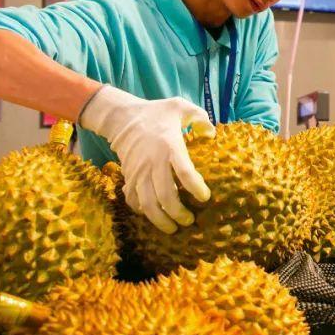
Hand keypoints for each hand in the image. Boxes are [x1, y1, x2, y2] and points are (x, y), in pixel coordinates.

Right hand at [80, 85, 214, 232]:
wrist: (122, 117)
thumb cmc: (157, 113)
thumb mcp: (180, 107)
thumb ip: (199, 117)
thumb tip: (212, 133)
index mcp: (169, 146)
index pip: (184, 172)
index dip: (196, 187)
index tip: (205, 197)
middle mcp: (153, 162)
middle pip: (165, 195)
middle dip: (178, 212)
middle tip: (189, 221)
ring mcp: (139, 172)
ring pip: (147, 203)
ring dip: (160, 219)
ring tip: (173, 228)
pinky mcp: (129, 177)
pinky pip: (133, 200)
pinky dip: (142, 212)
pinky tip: (154, 216)